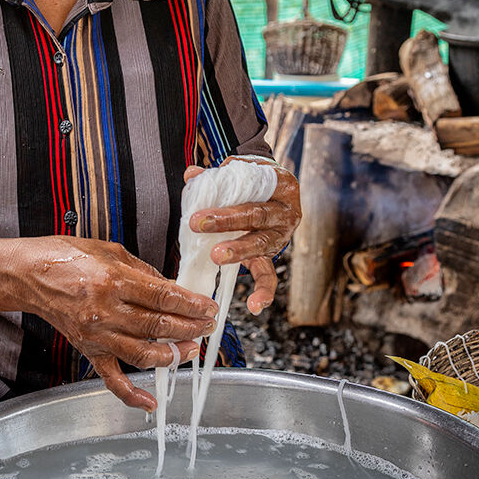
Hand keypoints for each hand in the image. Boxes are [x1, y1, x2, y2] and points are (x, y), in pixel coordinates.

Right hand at [25, 238, 217, 411]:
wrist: (30, 275)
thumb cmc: (67, 257)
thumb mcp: (111, 251)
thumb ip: (144, 271)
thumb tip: (171, 288)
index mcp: (114, 281)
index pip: (164, 297)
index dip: (191, 304)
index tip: (208, 307)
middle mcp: (106, 311)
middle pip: (159, 326)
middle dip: (190, 327)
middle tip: (208, 325)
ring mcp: (97, 335)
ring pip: (143, 354)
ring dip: (173, 355)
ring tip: (191, 349)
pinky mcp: (88, 350)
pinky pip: (112, 379)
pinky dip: (132, 395)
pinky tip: (151, 403)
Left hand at [183, 158, 300, 314]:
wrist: (270, 190)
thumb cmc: (251, 181)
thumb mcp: (237, 172)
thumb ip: (215, 175)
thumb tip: (191, 174)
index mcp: (281, 185)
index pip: (256, 190)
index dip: (229, 198)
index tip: (201, 208)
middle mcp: (287, 212)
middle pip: (257, 216)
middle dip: (226, 222)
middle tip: (198, 225)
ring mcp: (281, 235)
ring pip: (261, 245)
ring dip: (238, 251)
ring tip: (216, 256)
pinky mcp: (273, 255)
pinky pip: (270, 276)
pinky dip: (263, 292)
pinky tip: (254, 307)